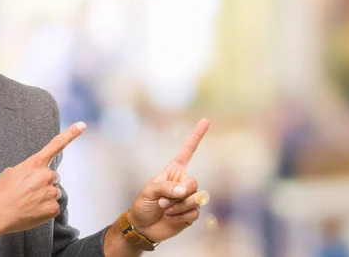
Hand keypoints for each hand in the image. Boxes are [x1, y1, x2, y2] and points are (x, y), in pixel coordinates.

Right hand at [0, 121, 85, 233]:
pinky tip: (32, 210)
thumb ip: (29, 168)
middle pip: (53, 177)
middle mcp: (46, 175)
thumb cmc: (2, 192)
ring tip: (28, 201)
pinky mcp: (53, 208)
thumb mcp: (13, 172)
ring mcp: (51, 192)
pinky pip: (53, 206)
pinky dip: (45, 209)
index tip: (82, 125)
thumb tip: (36, 175)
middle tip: (28, 191)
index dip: (71, 134)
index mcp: (36, 163)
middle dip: (44, 182)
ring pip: (54, 192)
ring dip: (44, 196)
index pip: (56, 144)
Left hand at [128, 118, 209, 241]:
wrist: (143, 227)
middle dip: (179, 194)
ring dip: (177, 207)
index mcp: (174, 171)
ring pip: (196, 200)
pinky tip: (171, 218)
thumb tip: (185, 190)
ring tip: (165, 210)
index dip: (196, 136)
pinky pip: (194, 213)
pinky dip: (180, 217)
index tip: (206, 120)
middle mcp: (183, 182)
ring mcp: (189, 198)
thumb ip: (166, 187)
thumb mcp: (149, 192)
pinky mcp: (191, 213)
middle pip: (194, 183)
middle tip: (163, 202)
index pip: (187, 151)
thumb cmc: (143, 205)